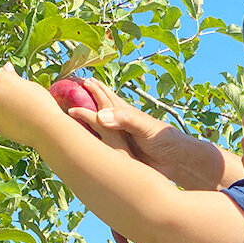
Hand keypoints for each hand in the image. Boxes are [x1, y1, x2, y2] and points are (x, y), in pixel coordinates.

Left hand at [0, 63, 61, 146]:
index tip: (15, 86)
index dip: (6, 80)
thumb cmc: (42, 103)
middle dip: (4, 93)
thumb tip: (5, 66)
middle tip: (22, 99)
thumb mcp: (30, 85)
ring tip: (22, 111)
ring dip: (3, 106)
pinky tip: (19, 120)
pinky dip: (5, 119)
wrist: (46, 127)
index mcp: (1, 80)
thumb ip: (14, 77)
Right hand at [69, 79, 186, 178]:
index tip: (77, 80)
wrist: (177, 162)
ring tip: (68, 115)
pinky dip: (91, 143)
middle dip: (83, 100)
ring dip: (83, 122)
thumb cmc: (164, 139)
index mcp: (124, 114)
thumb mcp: (144, 126)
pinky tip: (83, 144)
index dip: (92, 88)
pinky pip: (100, 147)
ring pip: (96, 129)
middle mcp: (119, 125)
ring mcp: (118, 140)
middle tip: (66, 92)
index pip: (104, 97)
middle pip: (97, 110)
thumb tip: (98, 115)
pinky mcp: (119, 156)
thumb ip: (124, 119)